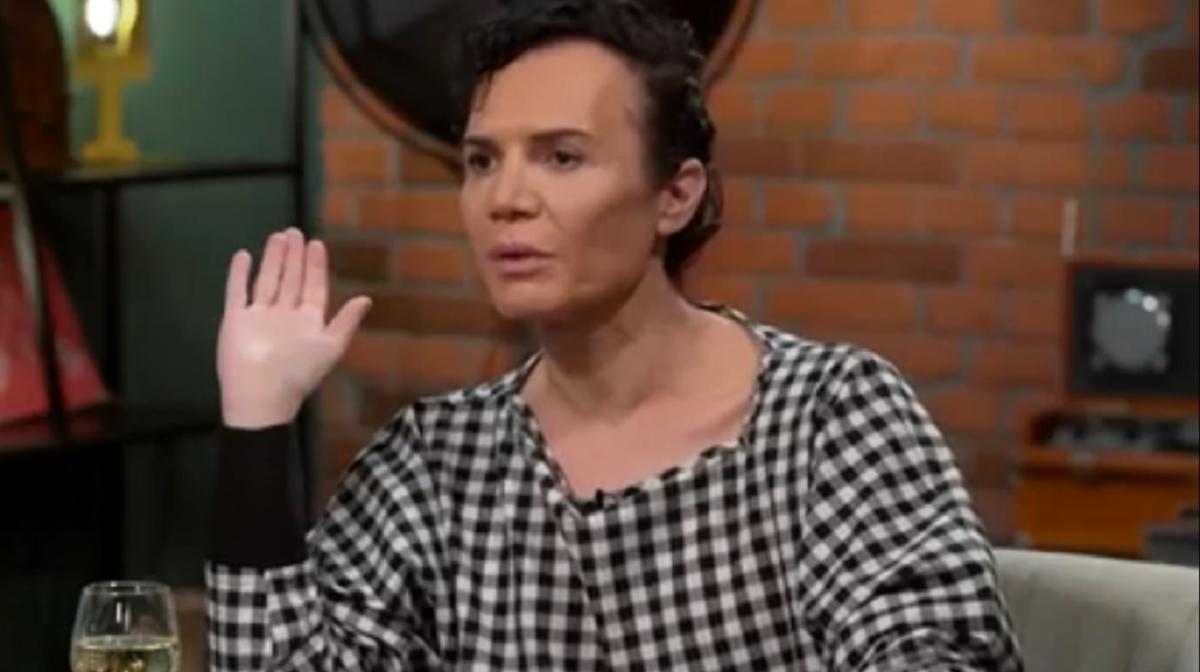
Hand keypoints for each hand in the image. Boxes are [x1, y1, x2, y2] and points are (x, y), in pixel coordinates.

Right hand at [217, 228, 370, 428]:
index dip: (315, 266)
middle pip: (290, 280)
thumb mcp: (330, 345)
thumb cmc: (298, 371)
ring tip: (278, 236)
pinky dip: (239, 274)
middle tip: (296, 232)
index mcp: (308, 322)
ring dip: (273, 259)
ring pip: (267, 280)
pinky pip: (237, 291)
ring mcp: (259, 316)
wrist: (260, 394)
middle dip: (294, 257)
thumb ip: (346, 321)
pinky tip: (243, 255)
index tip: (317, 244)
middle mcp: (284, 316)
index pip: (313, 287)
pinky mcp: (236, 319)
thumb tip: (367, 298)